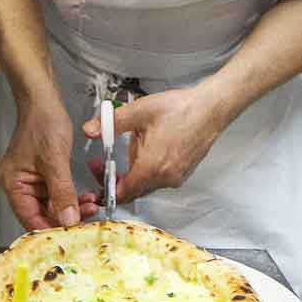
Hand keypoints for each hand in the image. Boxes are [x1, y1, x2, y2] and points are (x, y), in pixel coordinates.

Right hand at [0, 94, 99, 230]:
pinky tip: (87, 197)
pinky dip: (72, 197)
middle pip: (42, 215)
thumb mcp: (54, 160)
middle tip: (88, 217)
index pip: (31, 220)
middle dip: (66, 218)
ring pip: (53, 206)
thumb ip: (62, 192)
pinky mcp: (45, 175)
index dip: (51, 229)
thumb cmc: (41, 122)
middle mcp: (21, 186)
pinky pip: (58, 194)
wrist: (44, 100)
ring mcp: (33, 181)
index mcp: (14, 185)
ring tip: (92, 206)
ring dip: (72, 208)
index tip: (72, 235)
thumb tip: (68, 219)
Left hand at [82, 88, 225, 204]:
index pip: (122, 192)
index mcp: (151, 167)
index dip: (105, 185)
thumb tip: (90, 130)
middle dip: (116, 178)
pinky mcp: (183, 173)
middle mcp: (165, 179)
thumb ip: (111, 123)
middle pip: (133, 190)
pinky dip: (148, 169)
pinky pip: (159, 178)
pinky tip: (148, 148)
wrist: (211, 108)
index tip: (97, 171)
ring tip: (132, 145)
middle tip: (105, 160)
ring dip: (133, 172)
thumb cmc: (179, 109)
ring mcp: (176, 178)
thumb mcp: (139, 111)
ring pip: (146, 184)